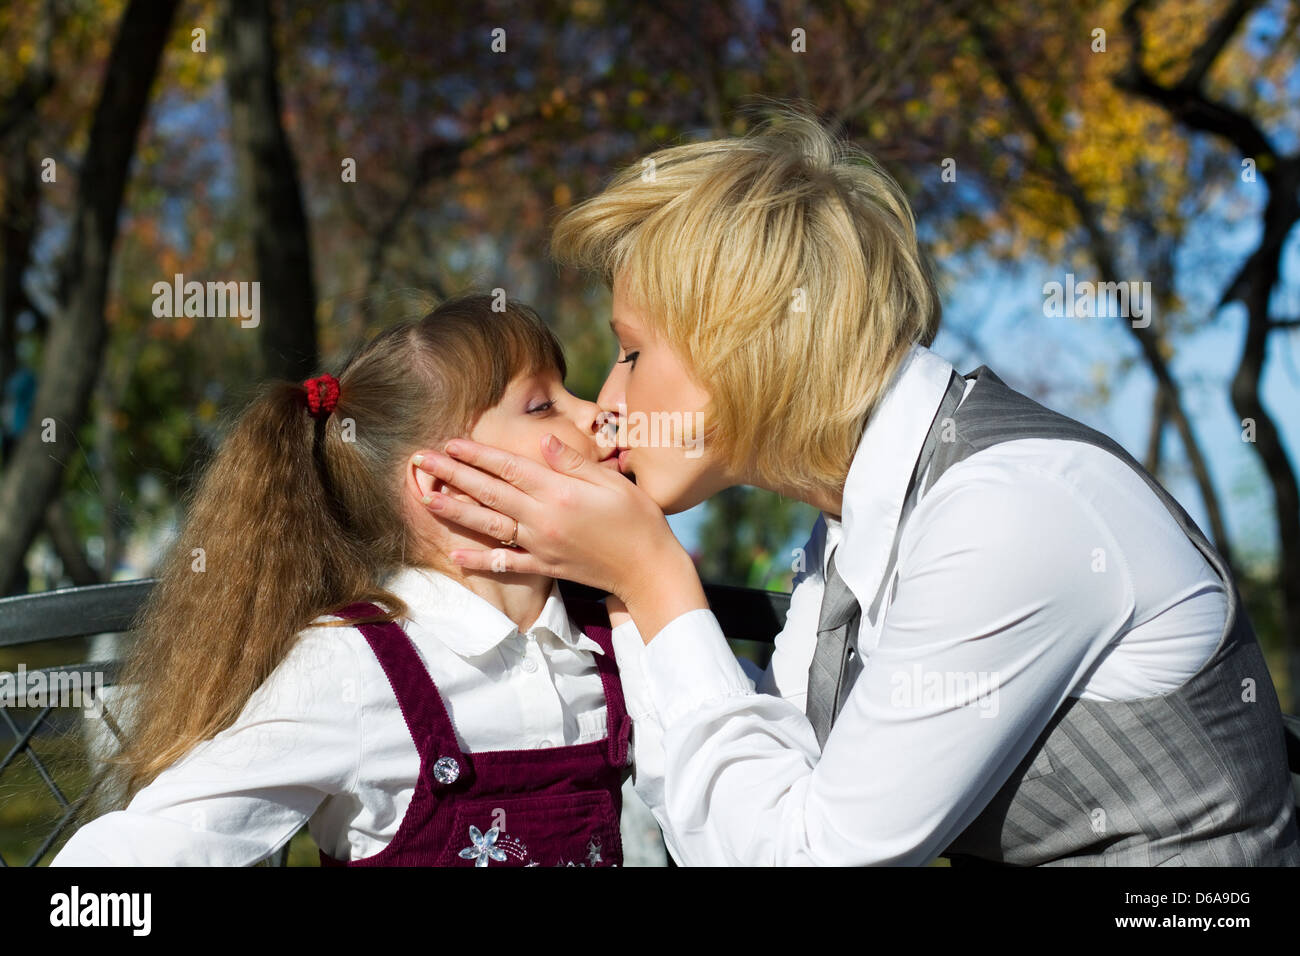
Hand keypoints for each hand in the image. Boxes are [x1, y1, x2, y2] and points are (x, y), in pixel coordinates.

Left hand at [413, 434, 706, 639]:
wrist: (648, 568)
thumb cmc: (637, 518)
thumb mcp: (611, 481)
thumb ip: (573, 461)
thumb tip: (543, 439)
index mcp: (559, 492)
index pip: (509, 468)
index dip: (478, 454)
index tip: (451, 442)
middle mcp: (543, 518)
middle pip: (490, 492)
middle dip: (453, 475)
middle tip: (422, 461)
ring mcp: (541, 545)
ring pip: (489, 525)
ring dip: (455, 512)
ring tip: (426, 499)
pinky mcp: (544, 567)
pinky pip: (505, 563)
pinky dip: (479, 560)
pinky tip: (454, 555)